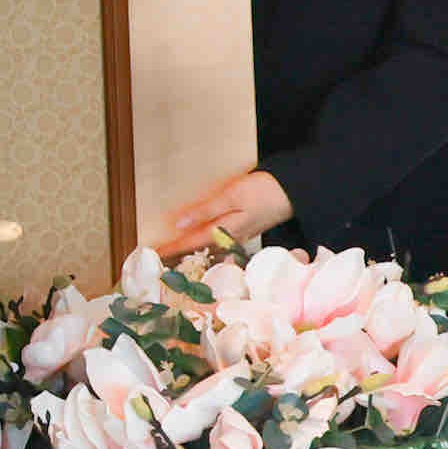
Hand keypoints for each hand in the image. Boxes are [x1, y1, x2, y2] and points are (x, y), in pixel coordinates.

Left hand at [157, 167, 291, 260]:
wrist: (294, 192)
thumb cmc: (264, 192)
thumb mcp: (232, 197)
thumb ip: (206, 210)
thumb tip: (179, 224)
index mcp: (225, 230)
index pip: (191, 243)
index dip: (171, 248)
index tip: (153, 254)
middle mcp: (230, 237)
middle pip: (198, 248)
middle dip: (178, 253)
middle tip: (157, 256)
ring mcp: (238, 235)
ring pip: (208, 245)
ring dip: (190, 249)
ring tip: (172, 251)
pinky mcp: (244, 229)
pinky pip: (217, 240)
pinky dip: (203, 241)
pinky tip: (198, 239)